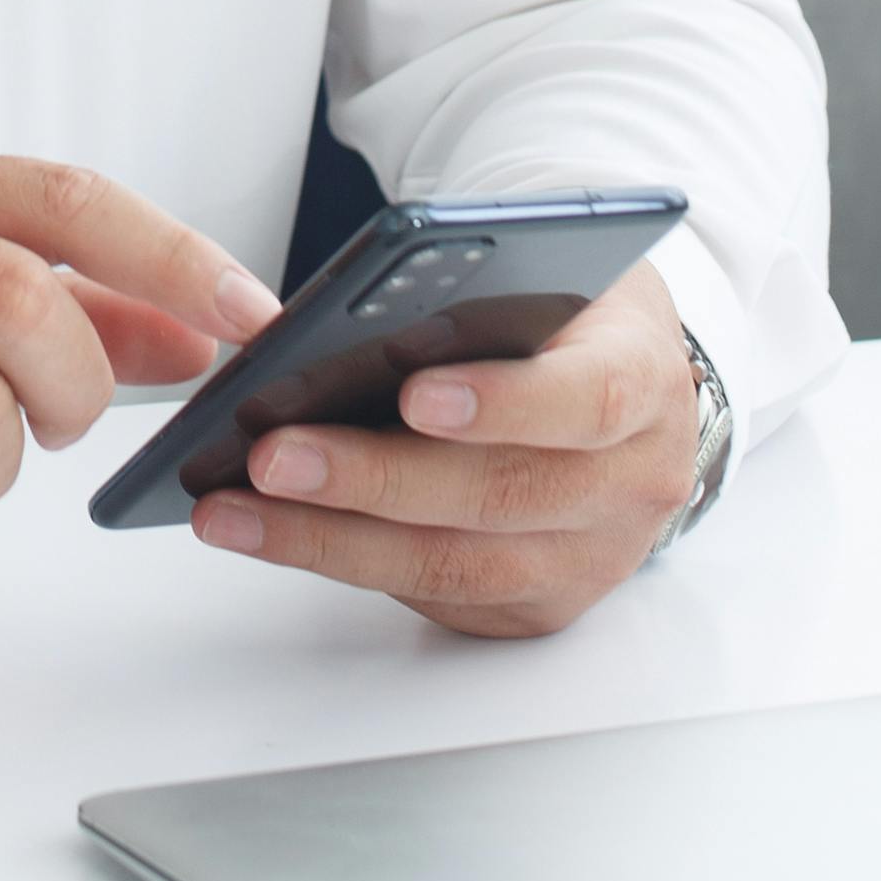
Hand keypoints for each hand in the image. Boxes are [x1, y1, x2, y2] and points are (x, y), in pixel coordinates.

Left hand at [190, 265, 700, 636]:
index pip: (589, 400)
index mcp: (646, 379)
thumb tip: (341, 323)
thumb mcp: (548, 273)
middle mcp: (632, 484)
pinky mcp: (538, 607)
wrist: (625, 388)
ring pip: (457, 566)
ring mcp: (589, 560)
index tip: (413, 394)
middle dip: (374, 481)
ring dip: (331, 540)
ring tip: (234, 510)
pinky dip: (341, 563)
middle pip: (502, 497)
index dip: (504, 404)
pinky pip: (434, 596)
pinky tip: (267, 531)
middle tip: (269, 455)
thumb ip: (478, 295)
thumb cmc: (566, 320)